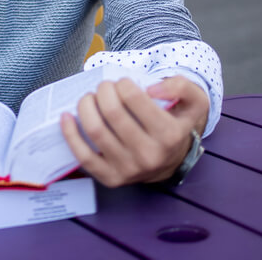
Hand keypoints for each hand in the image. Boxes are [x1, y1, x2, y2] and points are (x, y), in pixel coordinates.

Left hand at [59, 76, 208, 186]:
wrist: (173, 160)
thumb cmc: (177, 124)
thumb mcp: (194, 101)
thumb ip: (180, 86)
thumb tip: (151, 89)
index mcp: (169, 135)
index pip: (134, 98)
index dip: (122, 83)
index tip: (122, 83)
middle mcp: (149, 155)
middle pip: (112, 112)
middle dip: (102, 91)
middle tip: (103, 88)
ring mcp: (128, 169)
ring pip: (96, 132)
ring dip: (85, 106)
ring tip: (88, 98)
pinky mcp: (111, 178)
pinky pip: (84, 157)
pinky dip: (70, 135)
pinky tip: (66, 117)